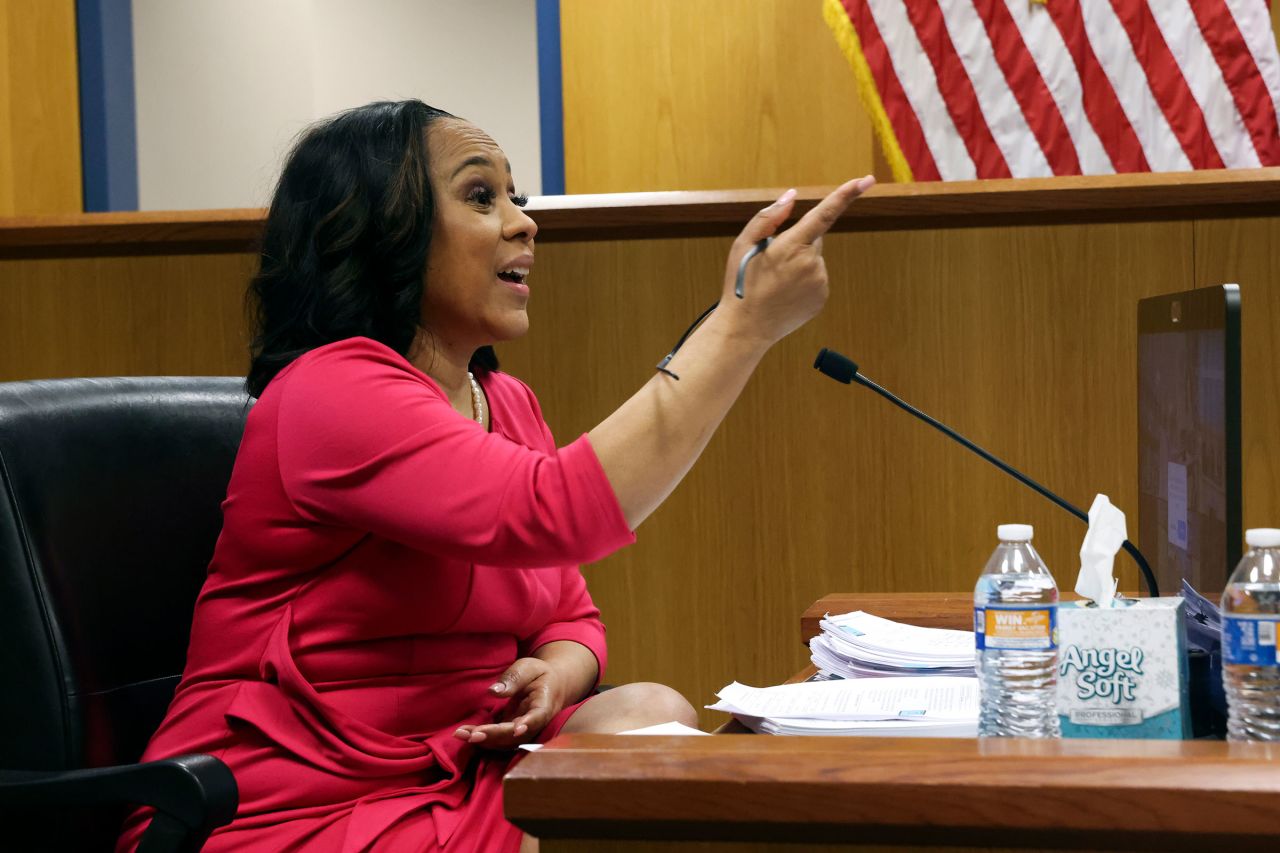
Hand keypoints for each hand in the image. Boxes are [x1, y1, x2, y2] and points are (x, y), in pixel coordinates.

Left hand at [452, 657, 567, 749]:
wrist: (549, 686)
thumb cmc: (539, 674)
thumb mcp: (528, 668)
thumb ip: (514, 678)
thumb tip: (493, 691)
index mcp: (544, 705)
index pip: (538, 717)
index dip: (527, 724)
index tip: (516, 729)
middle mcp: (535, 724)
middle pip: (516, 735)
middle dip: (494, 736)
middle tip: (472, 735)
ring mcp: (522, 731)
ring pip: (505, 741)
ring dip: (484, 740)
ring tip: (461, 734)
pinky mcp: (511, 732)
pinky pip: (498, 739)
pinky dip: (482, 737)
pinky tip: (464, 733)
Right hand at [717, 176, 874, 345]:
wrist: (746, 328)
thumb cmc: (741, 283)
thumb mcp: (744, 244)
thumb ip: (770, 216)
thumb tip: (792, 197)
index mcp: (793, 246)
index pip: (825, 213)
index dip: (846, 194)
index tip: (865, 180)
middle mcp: (812, 263)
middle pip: (814, 239)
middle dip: (797, 243)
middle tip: (771, 263)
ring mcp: (819, 282)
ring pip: (814, 260)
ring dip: (798, 264)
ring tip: (776, 282)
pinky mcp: (821, 298)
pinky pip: (816, 279)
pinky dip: (803, 281)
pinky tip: (785, 293)